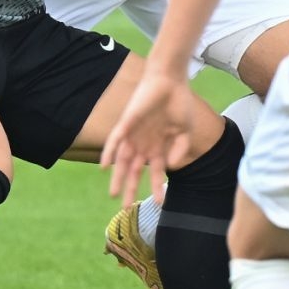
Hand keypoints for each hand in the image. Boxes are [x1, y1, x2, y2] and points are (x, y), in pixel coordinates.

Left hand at [100, 73, 200, 206]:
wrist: (170, 81)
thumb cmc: (179, 103)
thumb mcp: (184, 131)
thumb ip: (179, 149)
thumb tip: (170, 167)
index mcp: (158, 146)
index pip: (154, 171)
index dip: (157, 187)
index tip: (161, 203)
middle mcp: (144, 143)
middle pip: (134, 170)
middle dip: (129, 188)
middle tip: (123, 208)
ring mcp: (133, 134)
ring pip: (122, 160)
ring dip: (117, 177)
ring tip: (113, 194)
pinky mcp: (126, 123)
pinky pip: (115, 141)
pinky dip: (108, 153)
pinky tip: (103, 167)